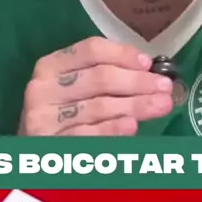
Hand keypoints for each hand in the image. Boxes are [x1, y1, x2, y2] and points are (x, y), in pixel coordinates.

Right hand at [19, 36, 173, 135]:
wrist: (36, 152)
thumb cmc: (64, 115)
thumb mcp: (77, 90)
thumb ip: (106, 76)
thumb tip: (150, 71)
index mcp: (51, 65)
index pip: (91, 49)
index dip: (123, 54)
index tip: (148, 63)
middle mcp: (43, 88)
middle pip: (100, 77)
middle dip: (137, 82)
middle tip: (165, 88)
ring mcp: (44, 118)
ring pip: (99, 106)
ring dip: (136, 105)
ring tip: (161, 105)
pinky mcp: (50, 144)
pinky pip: (89, 134)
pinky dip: (113, 129)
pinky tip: (132, 126)